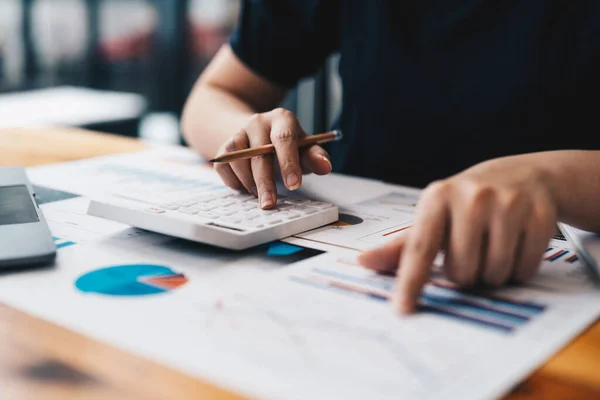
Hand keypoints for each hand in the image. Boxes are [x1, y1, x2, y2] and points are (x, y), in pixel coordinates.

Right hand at [213, 108, 331, 208]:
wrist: (257, 132)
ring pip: (237, 160)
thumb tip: (325, 166)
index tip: (294, 185)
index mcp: (282, 119)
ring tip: (260, 195)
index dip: (288, 162)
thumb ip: (315, 157)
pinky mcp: (224, 146)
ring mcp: (238, 132)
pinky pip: (223, 166)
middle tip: (269, 204)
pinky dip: (233, 181)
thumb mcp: (305, 147)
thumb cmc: (287, 144)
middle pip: (259, 154)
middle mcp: (258, 122)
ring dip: (248, 183)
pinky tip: (245, 188)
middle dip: (265, 182)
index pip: (284, 139)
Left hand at [358, 156, 558, 314]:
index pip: (420, 249)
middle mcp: (472, 197)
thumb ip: (400, 246)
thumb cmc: (467, 202)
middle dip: (465, 273)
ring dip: (491, 273)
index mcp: (438, 197)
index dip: (410, 282)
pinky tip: (515, 243)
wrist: (522, 176)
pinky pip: (524, 270)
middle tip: (470, 250)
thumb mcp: (433, 216)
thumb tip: (362, 263)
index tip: (402, 310)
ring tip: (492, 245)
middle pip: (461, 272)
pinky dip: (518, 269)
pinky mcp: (540, 216)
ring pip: (494, 274)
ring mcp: (508, 204)